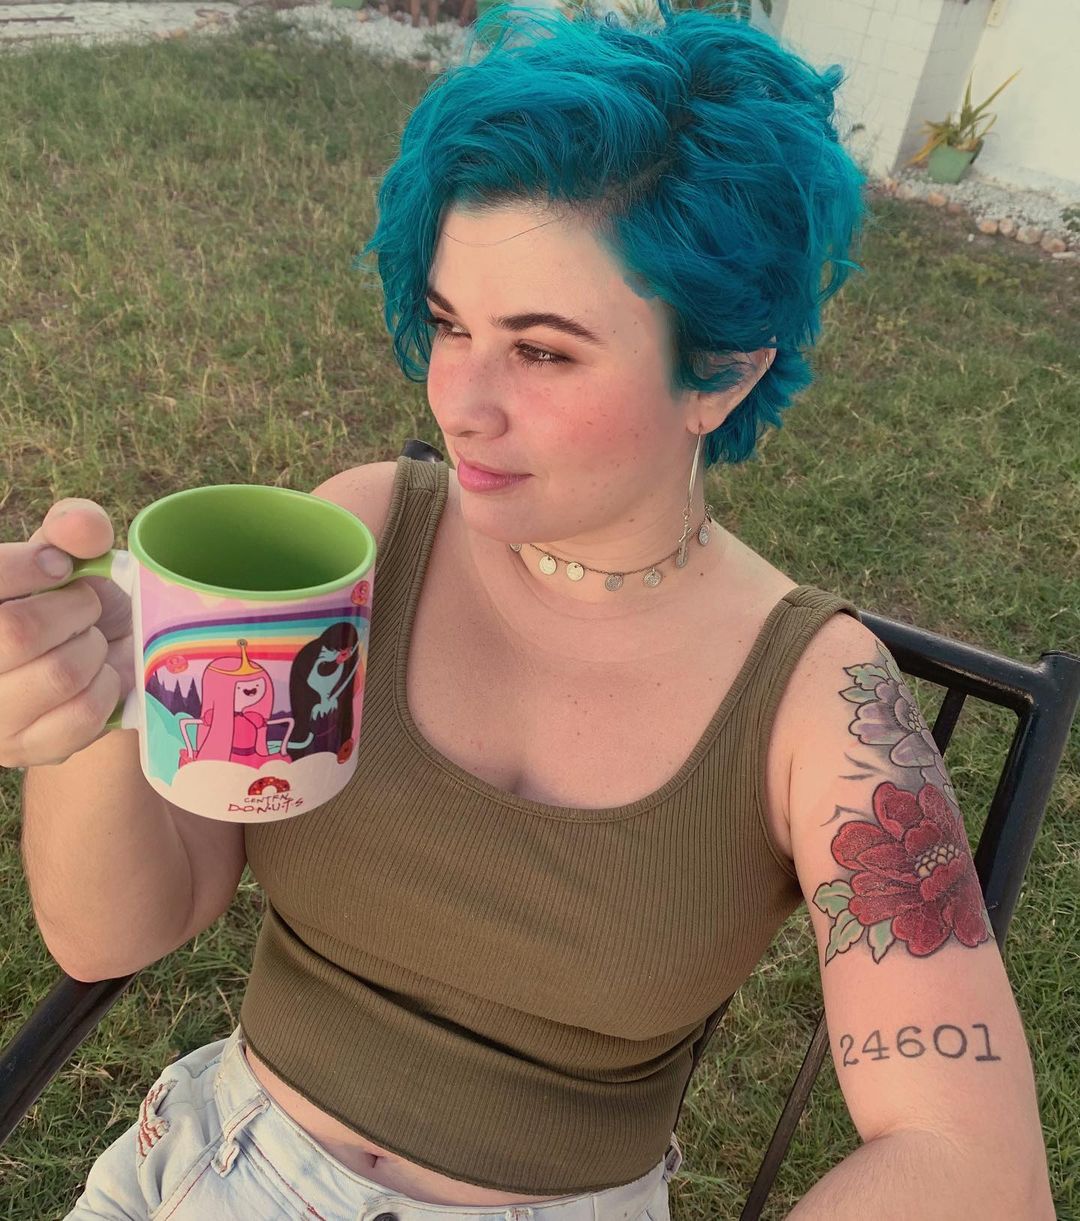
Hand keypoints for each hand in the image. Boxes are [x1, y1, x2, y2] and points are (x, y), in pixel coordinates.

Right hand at [0, 499, 134, 767]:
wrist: (75, 665)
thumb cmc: (57, 602)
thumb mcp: (57, 557)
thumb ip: (71, 529)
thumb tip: (82, 526)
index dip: (29, 566)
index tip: (59, 569)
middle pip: (18, 632)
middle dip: (73, 609)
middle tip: (85, 606)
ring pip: (58, 676)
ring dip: (93, 648)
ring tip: (89, 641)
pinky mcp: (23, 750)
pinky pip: (82, 716)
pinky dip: (107, 687)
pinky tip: (98, 674)